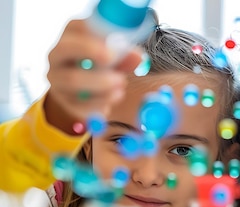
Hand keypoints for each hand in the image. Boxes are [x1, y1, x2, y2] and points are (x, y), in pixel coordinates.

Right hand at [44, 19, 142, 133]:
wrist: (89, 92)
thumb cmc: (102, 65)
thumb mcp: (114, 56)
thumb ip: (125, 55)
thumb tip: (138, 56)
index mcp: (70, 36)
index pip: (74, 26)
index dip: (93, 30)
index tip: (112, 37)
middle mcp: (57, 55)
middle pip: (64, 49)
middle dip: (90, 50)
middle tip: (112, 57)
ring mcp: (57, 79)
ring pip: (72, 79)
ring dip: (100, 81)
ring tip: (122, 82)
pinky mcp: (65, 101)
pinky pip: (79, 103)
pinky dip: (101, 100)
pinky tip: (116, 96)